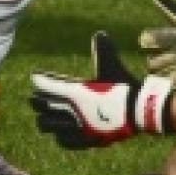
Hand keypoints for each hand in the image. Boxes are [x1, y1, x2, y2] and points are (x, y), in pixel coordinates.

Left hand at [30, 32, 173, 148]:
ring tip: (43, 116)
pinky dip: (59, 136)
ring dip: (45, 120)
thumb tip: (99, 33)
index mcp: (77, 92)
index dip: (39, 81)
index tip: (35, 77)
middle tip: (34, 98)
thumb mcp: (112, 66)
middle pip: (44, 107)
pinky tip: (59, 133)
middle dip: (37, 102)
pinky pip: (64, 142)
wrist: (141, 111)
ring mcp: (79, 128)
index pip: (49, 86)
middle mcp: (74, 111)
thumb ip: (103, 49)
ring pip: (50, 127)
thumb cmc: (125, 87)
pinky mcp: (87, 140)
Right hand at [138, 0, 175, 96]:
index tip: (142, 42)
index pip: (156, 43)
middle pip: (161, 64)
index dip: (148, 42)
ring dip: (164, 84)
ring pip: (172, 80)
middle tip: (146, 68)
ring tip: (153, 92)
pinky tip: (174, 104)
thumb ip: (170, 10)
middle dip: (153, 66)